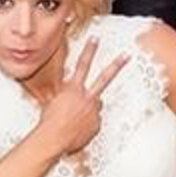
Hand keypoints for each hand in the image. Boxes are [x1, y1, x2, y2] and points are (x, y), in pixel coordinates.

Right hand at [33, 39, 129, 157]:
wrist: (52, 138)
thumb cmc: (48, 121)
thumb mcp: (52, 102)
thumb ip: (63, 97)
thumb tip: (65, 98)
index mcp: (73, 89)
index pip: (82, 64)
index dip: (89, 50)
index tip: (96, 38)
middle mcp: (86, 97)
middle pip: (104, 77)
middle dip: (116, 65)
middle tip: (127, 55)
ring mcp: (94, 111)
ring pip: (97, 105)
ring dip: (89, 109)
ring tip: (75, 119)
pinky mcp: (97, 124)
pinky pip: (93, 122)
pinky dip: (86, 125)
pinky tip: (77, 130)